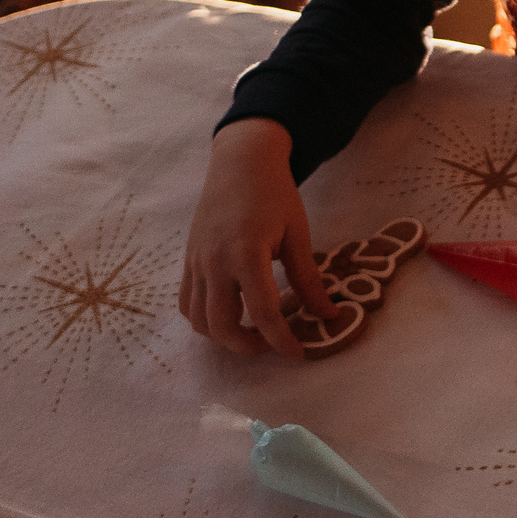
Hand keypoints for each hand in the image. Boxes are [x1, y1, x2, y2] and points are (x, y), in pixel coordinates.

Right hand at [178, 118, 335, 357]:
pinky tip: (230, 314)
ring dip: (224, 336)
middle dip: (248, 346)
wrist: (240, 163)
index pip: (263, 312)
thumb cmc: (275, 195)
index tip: (298, 354)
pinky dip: (205, 319)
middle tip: (273, 343)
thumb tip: (328, 315)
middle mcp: (214, 262)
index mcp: (246, 254)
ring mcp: (196, 263)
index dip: (282, 340)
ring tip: (252, 331)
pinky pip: (187, 303)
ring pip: (198, 320)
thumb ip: (309, 279)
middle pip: (222, 325)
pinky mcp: (188, 261)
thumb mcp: (298, 235)